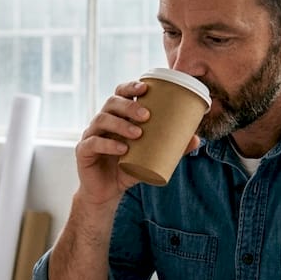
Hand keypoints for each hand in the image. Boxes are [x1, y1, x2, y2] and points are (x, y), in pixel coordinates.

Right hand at [75, 81, 197, 205]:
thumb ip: (171, 148)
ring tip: (138, 133)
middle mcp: (102, 122)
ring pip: (101, 120)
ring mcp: (91, 135)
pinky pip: (93, 143)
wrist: (108, 192)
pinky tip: (121, 149)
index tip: (146, 87)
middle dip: (129, 105)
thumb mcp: (151, 157)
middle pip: (111, 103)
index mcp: (117, 116)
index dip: (130, 87)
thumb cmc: (128, 168)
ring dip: (120, 124)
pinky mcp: (83, 151)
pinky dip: (108, 144)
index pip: (120, 93)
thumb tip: (196, 139)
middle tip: (147, 115)